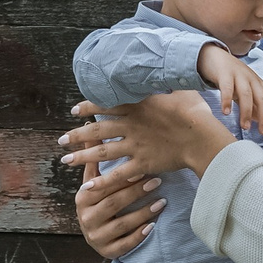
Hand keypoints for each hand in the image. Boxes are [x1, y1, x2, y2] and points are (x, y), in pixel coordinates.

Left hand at [60, 90, 232, 181]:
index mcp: (138, 106)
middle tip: (61, 140)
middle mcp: (131, 126)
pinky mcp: (142, 164)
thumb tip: (166, 77)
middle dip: (76, 135)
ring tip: (66, 160)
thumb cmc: (194, 113)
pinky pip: (118, 174)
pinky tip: (88, 186)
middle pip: (97, 130)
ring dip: (81, 156)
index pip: (106, 105)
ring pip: (101, 152)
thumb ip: (167, 87)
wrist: (201, 137)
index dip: (88, 107)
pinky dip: (103, 181)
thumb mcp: (179, 91)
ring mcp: (135, 145)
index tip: (75, 110)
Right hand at [69, 114, 162, 261]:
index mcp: (83, 198)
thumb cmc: (99, 200)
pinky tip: (153, 225)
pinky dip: (139, 235)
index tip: (141, 167)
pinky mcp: (107, 252)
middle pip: (113, 203)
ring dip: (143, 212)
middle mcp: (86, 218)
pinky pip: (125, 244)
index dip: (122, 177)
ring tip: (162, 201)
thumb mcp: (95, 180)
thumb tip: (91, 123)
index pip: (103, 185)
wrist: (97, 235)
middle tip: (157, 181)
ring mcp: (96, 237)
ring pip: (121, 224)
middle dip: (136, 192)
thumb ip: (94, 156)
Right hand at [197, 43, 262, 135]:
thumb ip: (251, 104)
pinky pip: (227, 88)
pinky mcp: (224, 74)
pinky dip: (227, 101)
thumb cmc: (231, 76)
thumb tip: (258, 120)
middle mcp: (251, 79)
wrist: (214, 56)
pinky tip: (226, 112)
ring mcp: (238, 75)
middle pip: (262, 98)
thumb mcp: (244, 90)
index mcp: (258, 83)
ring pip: (246, 95)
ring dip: (246, 112)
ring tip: (244, 127)